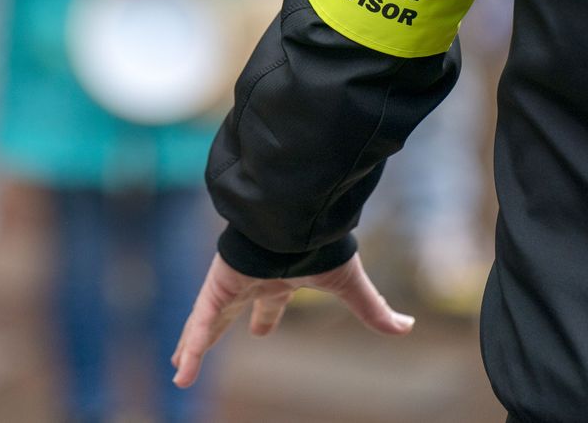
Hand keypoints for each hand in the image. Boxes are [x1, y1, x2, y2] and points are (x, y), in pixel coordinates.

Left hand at [171, 252, 414, 388]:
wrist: (296, 217)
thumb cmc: (321, 244)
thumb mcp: (349, 285)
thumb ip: (374, 309)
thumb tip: (408, 328)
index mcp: (280, 278)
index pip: (270, 304)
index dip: (265, 319)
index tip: (260, 333)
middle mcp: (252, 280)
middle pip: (231, 314)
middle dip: (217, 332)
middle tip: (203, 348)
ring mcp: (232, 281)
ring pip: (206, 321)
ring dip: (194, 345)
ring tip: (179, 370)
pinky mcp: (218, 283)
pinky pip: (200, 319)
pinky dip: (191, 344)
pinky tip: (180, 370)